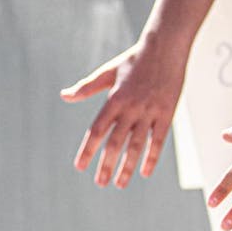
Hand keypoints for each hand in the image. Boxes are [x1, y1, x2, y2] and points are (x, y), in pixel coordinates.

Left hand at [63, 38, 187, 187]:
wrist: (166, 47)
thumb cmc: (134, 60)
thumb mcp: (108, 72)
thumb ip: (87, 88)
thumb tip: (64, 95)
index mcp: (114, 100)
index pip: (97, 130)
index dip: (88, 150)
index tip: (79, 166)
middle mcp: (131, 108)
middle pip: (116, 143)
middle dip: (106, 165)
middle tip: (100, 183)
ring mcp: (150, 112)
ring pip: (137, 146)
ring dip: (127, 167)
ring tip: (119, 184)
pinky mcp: (167, 114)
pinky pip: (158, 140)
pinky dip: (152, 158)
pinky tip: (145, 173)